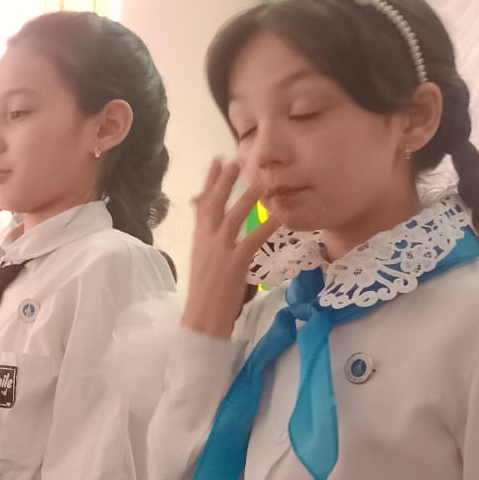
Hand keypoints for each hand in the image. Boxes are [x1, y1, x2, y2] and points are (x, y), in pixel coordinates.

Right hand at [181, 159, 281, 338]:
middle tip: (237, 159)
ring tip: (262, 180)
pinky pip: (253, 240)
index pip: (202, 204)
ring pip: (234, 217)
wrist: (201, 320)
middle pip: (215, 204)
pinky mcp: (234, 264)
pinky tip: (280, 217)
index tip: (218, 161)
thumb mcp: (202, 260)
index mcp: (198, 239)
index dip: (210, 182)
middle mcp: (206, 241)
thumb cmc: (204, 294)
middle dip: (225, 182)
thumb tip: (207, 224)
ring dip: (248, 197)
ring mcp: (219, 251)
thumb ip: (206, 238)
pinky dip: (266, 227)